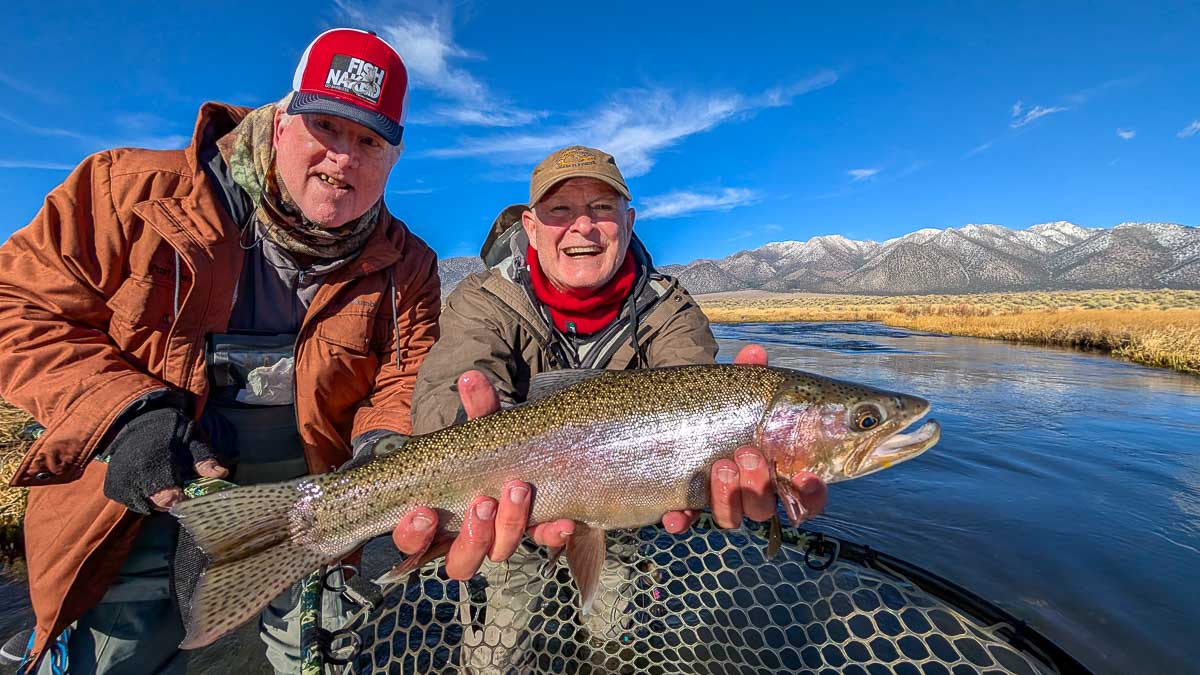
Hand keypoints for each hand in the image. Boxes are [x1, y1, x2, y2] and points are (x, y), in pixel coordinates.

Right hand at [102, 407, 230, 514]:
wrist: (138, 421)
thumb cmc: (171, 431)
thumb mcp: (193, 439)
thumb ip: (204, 459)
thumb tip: (221, 474)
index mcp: (154, 458)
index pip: (164, 495)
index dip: (178, 500)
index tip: (187, 494)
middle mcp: (132, 473)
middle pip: (156, 503)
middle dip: (171, 499)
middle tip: (178, 485)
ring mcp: (119, 481)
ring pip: (144, 506)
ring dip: (157, 500)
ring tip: (163, 480)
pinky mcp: (111, 488)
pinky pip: (132, 503)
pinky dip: (143, 498)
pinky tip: (150, 483)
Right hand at [391, 371, 572, 579]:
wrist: (533, 453)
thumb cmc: (491, 448)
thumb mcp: (484, 428)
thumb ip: (479, 408)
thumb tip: (471, 378)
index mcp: (440, 518)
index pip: (414, 544)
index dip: (414, 536)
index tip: (423, 511)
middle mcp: (469, 538)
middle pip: (461, 561)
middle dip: (472, 534)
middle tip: (483, 501)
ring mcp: (502, 539)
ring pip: (497, 553)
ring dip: (508, 527)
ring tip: (518, 488)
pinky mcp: (536, 534)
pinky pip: (543, 543)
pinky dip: (552, 533)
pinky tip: (563, 521)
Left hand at [659, 344, 828, 532]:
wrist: (674, 415)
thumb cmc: (720, 405)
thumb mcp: (734, 389)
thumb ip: (748, 373)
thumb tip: (755, 351)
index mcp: (774, 468)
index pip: (805, 496)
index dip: (811, 494)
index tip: (806, 476)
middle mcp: (749, 491)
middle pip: (765, 508)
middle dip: (759, 484)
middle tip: (747, 453)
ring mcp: (716, 500)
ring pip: (731, 517)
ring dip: (728, 495)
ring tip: (720, 465)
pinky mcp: (683, 504)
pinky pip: (684, 521)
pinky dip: (680, 520)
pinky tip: (674, 515)